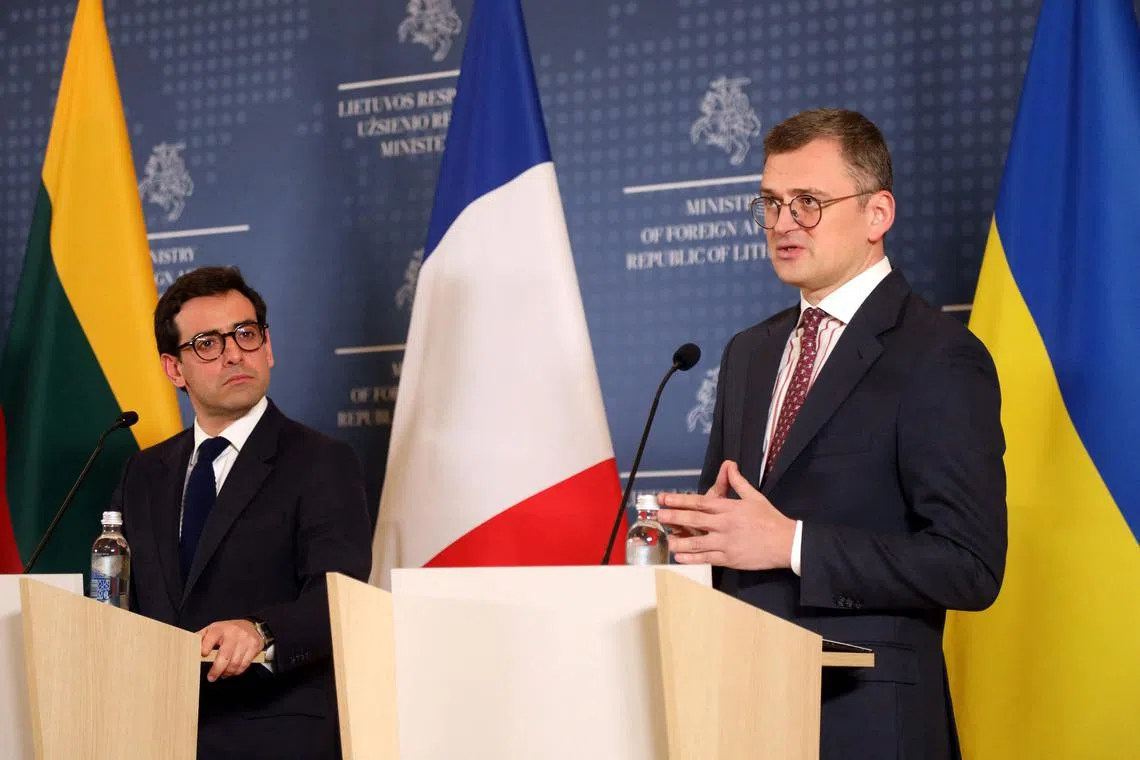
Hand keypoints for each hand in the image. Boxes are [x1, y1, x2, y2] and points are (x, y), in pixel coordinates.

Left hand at [199, 619, 264, 681]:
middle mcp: (234, 634)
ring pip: (235, 663)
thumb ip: (201, 638)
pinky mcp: (254, 646)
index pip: (211, 638)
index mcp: (220, 629)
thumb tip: (188, 647)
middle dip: (216, 670)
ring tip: (222, 674)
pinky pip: (244, 664)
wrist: (251, 625)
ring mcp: (245, 640)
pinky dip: (237, 671)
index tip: (203, 655)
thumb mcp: (213, 629)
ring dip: (227, 673)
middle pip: (224, 656)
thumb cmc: (228, 630)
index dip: (206, 647)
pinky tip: (232, 671)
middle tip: (211, 677)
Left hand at [657, 460, 795, 569]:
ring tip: (666, 540)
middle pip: (694, 520)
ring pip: (697, 542)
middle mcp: (724, 524)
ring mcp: (726, 543)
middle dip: (674, 518)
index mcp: (729, 508)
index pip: (700, 502)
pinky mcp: (730, 559)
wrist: (786, 543)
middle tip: (659, 516)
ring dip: (680, 541)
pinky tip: (680, 557)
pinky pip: (707, 559)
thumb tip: (729, 465)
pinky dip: (692, 558)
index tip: (664, 499)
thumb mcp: (754, 497)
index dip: (680, 500)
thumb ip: (738, 482)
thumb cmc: (769, 518)